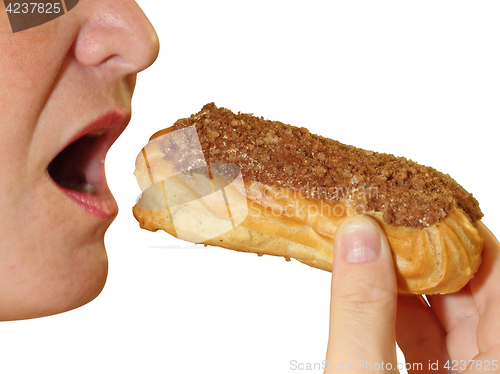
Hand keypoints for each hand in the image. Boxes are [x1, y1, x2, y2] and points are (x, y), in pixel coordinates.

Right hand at [324, 216, 499, 372]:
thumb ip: (362, 313)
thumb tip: (357, 237)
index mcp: (496, 370)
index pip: (498, 279)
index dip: (466, 236)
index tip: (426, 204)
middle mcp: (487, 372)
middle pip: (471, 295)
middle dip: (427, 253)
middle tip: (388, 219)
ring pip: (445, 320)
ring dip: (405, 282)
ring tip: (370, 245)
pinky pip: (424, 343)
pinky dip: (394, 315)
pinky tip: (365, 290)